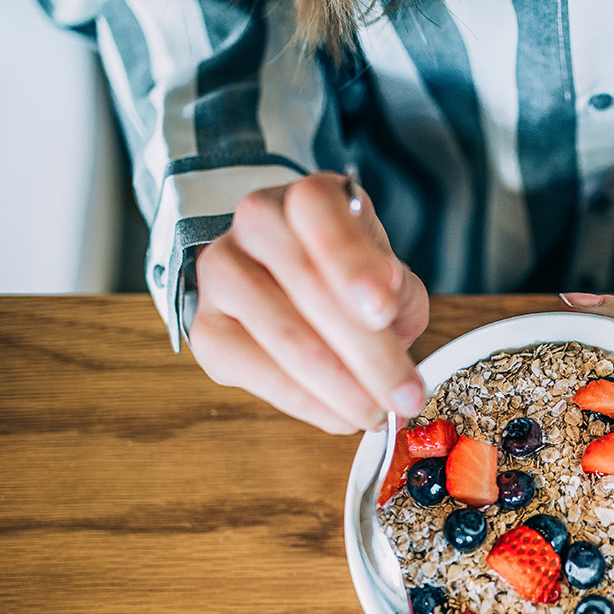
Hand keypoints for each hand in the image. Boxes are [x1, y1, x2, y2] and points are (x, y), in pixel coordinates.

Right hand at [189, 172, 429, 432]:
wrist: (292, 290)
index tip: (383, 310)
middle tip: (406, 397)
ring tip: (380, 414)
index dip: (351, 262)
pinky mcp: (206, 329)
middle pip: (309, 286)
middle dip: (369, 354)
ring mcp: (221, 274)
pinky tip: (341, 416)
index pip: (320, 213)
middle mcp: (256, 223)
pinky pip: (258, 373)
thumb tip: (384, 314)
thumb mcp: (389, 276)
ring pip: (285, 336)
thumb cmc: (350, 283)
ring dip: (342, 388)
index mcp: (309, 198)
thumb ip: (397, 292)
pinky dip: (308, 403)